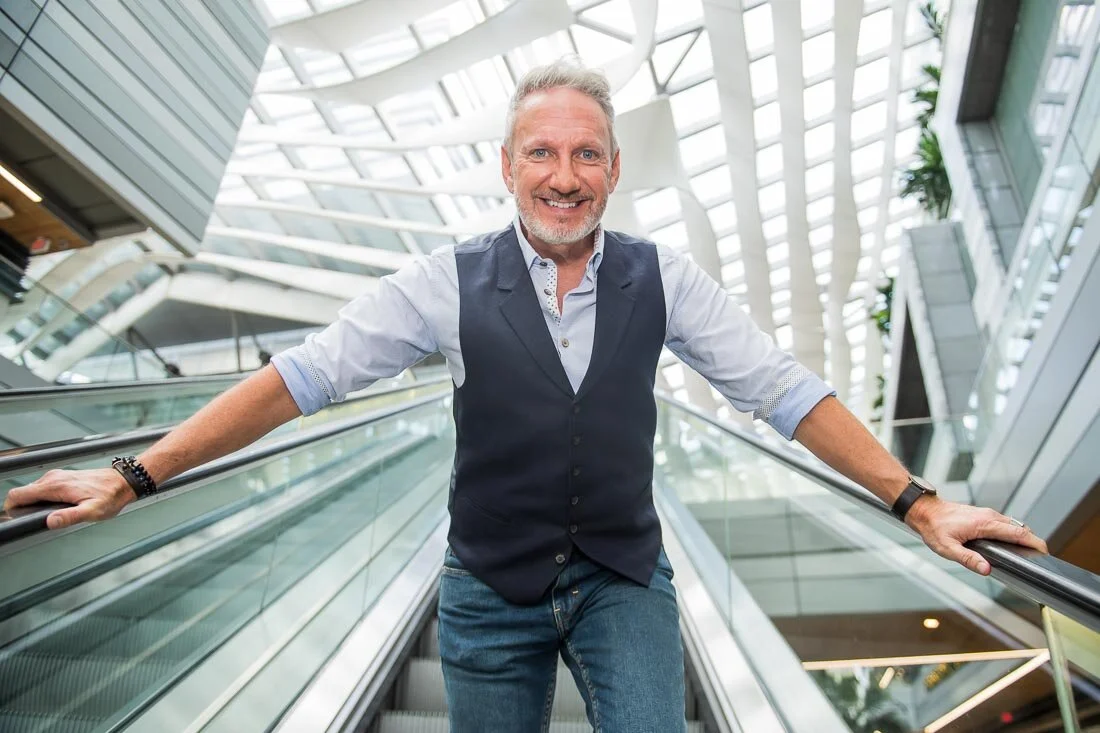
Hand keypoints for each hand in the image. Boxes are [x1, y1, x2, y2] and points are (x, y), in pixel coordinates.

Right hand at [3, 468, 137, 529]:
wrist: (123, 481)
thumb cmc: (110, 496)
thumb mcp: (92, 511)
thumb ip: (69, 517)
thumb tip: (50, 521)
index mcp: (56, 486)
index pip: (18, 494)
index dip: (12, 508)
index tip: (16, 518)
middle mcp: (53, 478)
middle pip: (23, 493)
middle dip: (24, 507)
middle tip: (36, 520)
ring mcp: (58, 476)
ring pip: (33, 491)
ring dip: (34, 503)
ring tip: (48, 514)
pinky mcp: (63, 477)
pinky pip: (44, 488)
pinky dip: (43, 498)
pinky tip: (56, 506)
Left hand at [906, 496, 1048, 574]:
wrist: (925, 511)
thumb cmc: (934, 528)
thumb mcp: (948, 548)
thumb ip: (968, 559)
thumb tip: (986, 569)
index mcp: (984, 524)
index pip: (1018, 533)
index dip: (1034, 543)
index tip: (1044, 552)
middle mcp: (989, 516)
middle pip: (1020, 529)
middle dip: (1032, 542)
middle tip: (1038, 558)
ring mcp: (987, 514)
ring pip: (1013, 526)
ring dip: (1022, 537)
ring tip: (1027, 554)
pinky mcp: (983, 515)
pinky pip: (1004, 524)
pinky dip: (1012, 533)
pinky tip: (1010, 545)